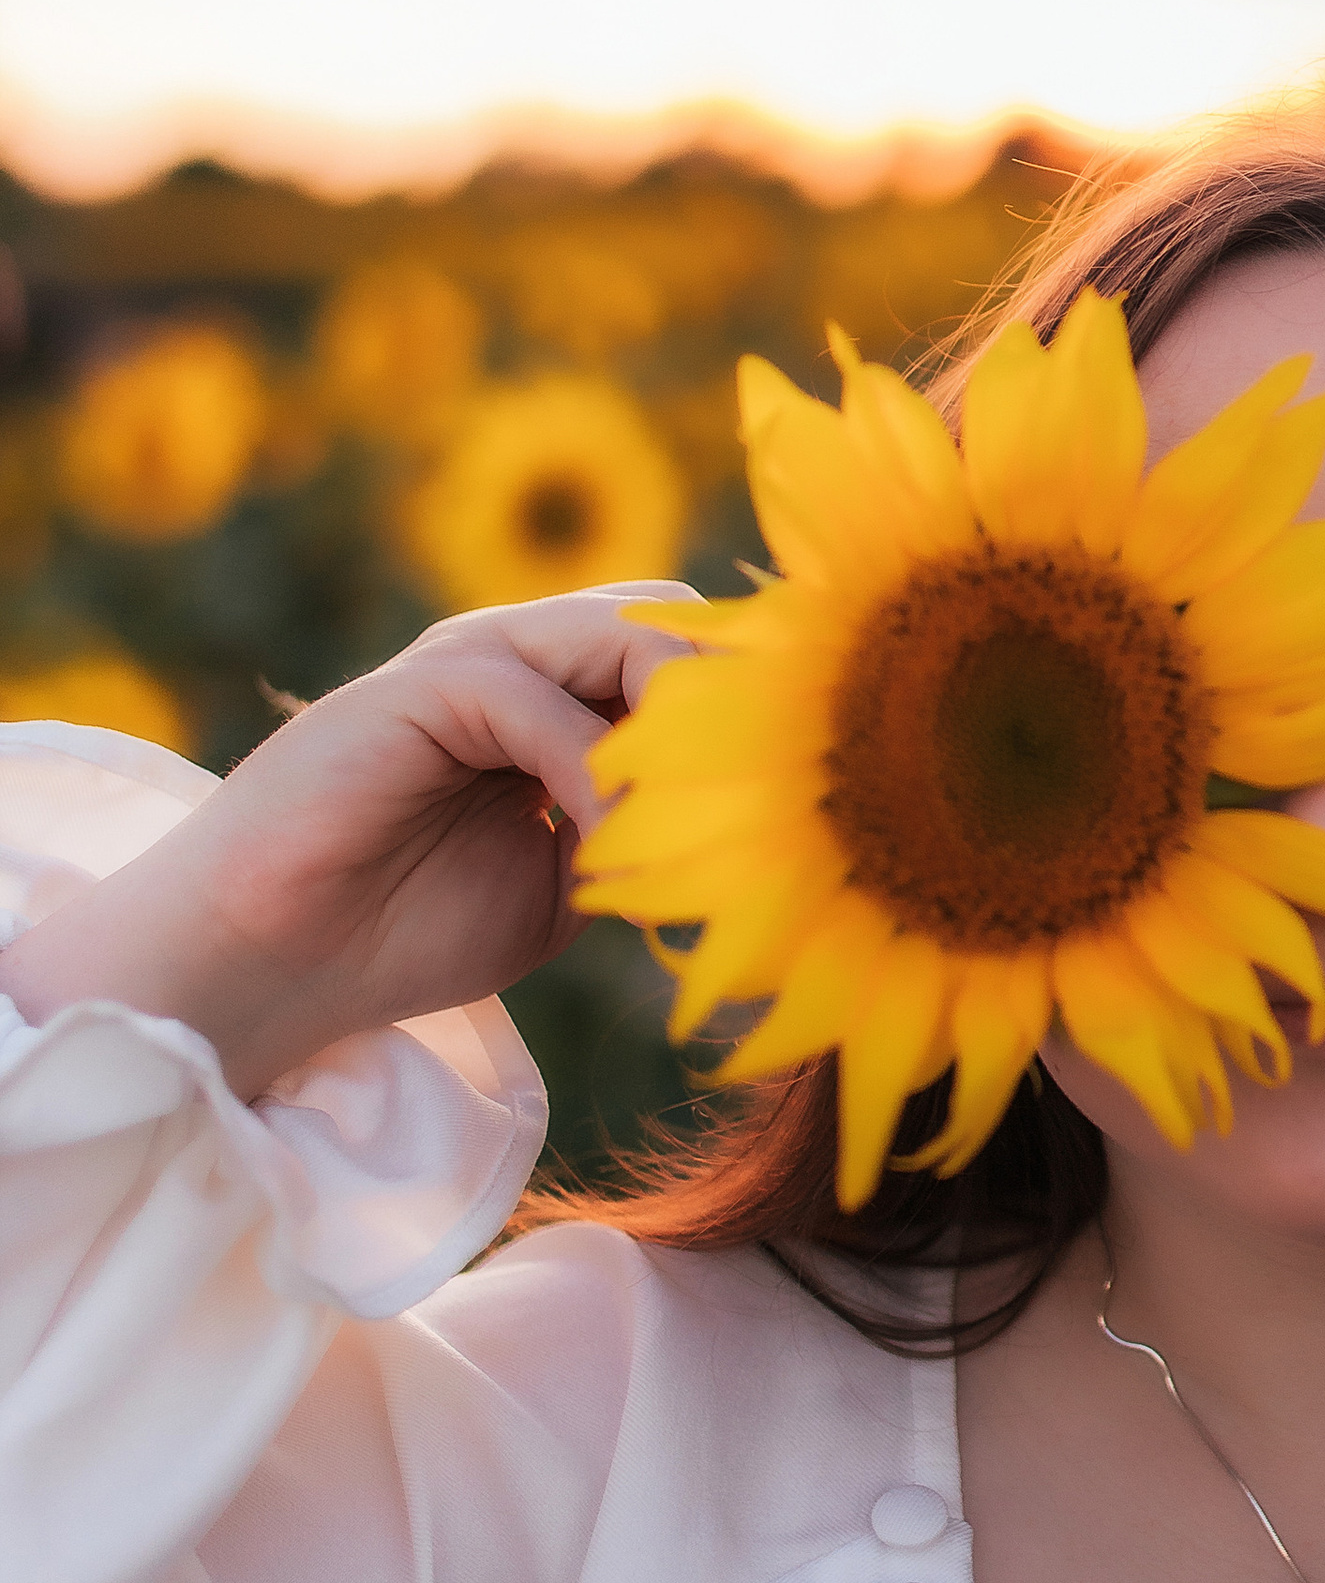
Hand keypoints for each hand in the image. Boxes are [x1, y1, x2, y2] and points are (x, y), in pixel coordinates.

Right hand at [0, 588, 698, 1100]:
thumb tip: (744, 821)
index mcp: (558, 692)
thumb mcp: (565, 883)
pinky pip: (543, 703)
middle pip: (676, 621)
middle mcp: (521, 655)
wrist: (267, 962)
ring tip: (688, 832)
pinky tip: (602, 849)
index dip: (749, 707)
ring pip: (628, 635)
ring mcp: (470, 658)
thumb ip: (642, 832)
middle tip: (760, 803)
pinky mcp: (422, 686)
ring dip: (678, 735)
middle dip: (731, 703)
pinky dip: (595, 777)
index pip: (689, 649)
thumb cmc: (405, 929)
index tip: (799, 796)